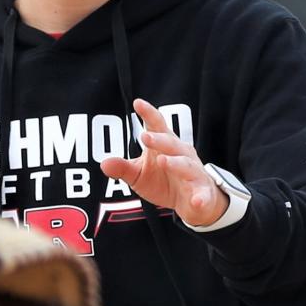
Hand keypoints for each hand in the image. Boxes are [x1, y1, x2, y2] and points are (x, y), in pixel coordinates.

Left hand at [100, 98, 228, 227]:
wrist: (194, 202)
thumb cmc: (164, 181)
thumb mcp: (139, 175)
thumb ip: (123, 168)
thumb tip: (103, 163)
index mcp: (166, 145)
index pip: (157, 126)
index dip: (149, 114)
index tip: (137, 103)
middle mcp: (182, 154)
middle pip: (171, 143)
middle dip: (159, 140)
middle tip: (144, 137)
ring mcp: (194, 173)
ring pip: (186, 165)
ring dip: (175, 163)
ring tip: (163, 161)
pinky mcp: (202, 193)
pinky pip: (202, 195)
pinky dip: (200, 198)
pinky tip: (196, 202)